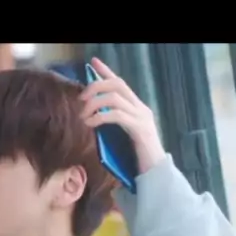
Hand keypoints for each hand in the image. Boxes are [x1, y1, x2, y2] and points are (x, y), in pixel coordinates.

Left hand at [79, 56, 165, 175]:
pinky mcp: (140, 129)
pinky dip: (100, 117)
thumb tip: (91, 116)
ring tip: (83, 115)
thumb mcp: (120, 136)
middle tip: (80, 99)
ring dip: (94, 103)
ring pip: (115, 97)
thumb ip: (111, 123)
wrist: (155, 173)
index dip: (106, 71)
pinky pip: (117, 116)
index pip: (120, 83)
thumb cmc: (136, 158)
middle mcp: (141, 108)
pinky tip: (90, 124)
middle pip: (117, 84)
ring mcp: (142, 117)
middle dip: (95, 86)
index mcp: (137, 108)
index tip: (92, 62)